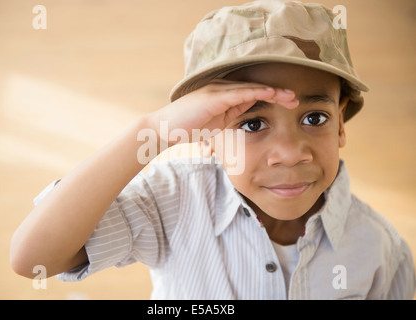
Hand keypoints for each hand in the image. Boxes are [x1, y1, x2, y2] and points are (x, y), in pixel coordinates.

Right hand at [149, 80, 298, 145]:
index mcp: (224, 97)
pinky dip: (256, 92)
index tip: (290, 104)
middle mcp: (222, 89)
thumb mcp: (216, 124)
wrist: (165, 129)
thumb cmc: (188, 128)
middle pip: (256, 88)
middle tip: (296, 99)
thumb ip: (231, 117)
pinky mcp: (213, 97)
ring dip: (273, 92)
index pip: (253, 94)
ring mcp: (217, 91)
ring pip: (251, 88)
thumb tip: (247, 113)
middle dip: (278, 93)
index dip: (273, 97)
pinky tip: (271, 92)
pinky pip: (240, 93)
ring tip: (291, 97)